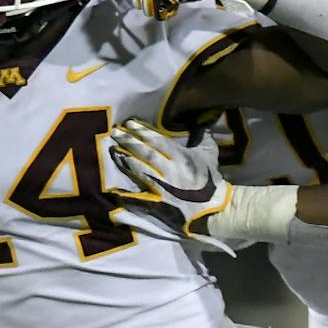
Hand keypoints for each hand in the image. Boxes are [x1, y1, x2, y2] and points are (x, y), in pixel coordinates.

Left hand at [108, 118, 236, 251]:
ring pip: (139, 171)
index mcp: (182, 158)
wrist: (213, 209)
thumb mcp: (210, 154)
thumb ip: (203, 135)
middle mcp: (169, 171)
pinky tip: (113, 191)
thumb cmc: (210, 180)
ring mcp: (162, 188)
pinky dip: (126, 196)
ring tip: (114, 152)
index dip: (142, 131)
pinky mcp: (158, 204)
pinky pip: (139, 200)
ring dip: (125, 161)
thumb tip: (203, 117)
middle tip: (115, 133)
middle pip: (145, 153)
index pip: (158, 140)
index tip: (129, 124)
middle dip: (128, 141)